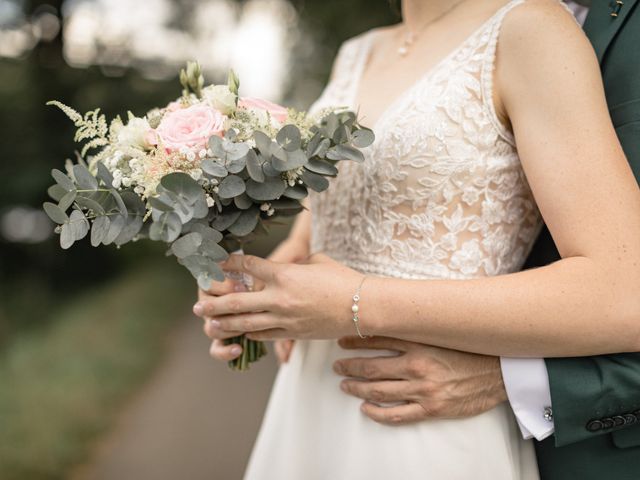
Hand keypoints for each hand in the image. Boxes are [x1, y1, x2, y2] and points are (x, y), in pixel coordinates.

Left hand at [194, 253, 362, 340]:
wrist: (363, 307)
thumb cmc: (343, 280)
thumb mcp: (317, 262)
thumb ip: (296, 265)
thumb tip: (288, 266)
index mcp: (285, 274)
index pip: (249, 267)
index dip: (230, 264)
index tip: (217, 262)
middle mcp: (280, 297)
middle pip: (238, 301)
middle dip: (215, 303)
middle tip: (197, 305)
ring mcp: (285, 318)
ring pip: (246, 323)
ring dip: (225, 324)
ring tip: (209, 325)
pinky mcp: (293, 333)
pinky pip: (265, 334)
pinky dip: (250, 333)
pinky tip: (241, 332)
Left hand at [332, 336, 507, 424]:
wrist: (503, 371)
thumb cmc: (474, 347)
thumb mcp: (445, 329)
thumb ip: (421, 324)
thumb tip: (398, 312)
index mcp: (421, 342)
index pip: (378, 339)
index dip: (356, 340)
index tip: (341, 339)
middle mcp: (418, 365)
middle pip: (373, 367)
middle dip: (350, 366)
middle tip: (337, 365)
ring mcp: (424, 389)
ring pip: (380, 391)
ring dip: (357, 388)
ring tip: (344, 385)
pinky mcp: (432, 408)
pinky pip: (398, 414)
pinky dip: (378, 413)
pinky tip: (366, 409)